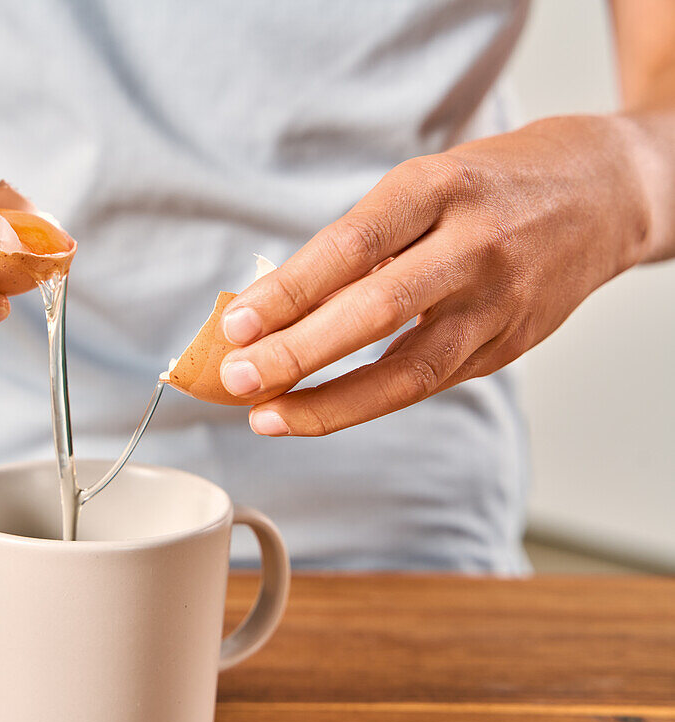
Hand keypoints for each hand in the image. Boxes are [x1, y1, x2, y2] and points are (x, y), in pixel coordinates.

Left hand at [218, 115, 651, 435]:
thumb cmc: (491, 186)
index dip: (289, 290)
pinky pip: (429, 382)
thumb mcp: (424, 185)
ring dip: (329, 401)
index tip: (238, 323)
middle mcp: (475, 244)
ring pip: (408, 369)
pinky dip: (368, 400)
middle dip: (297, 352)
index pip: (352, 245)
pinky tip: (321, 408)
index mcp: (440, 187)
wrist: (605, 193)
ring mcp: (500, 301)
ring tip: (269, 415)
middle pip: (375, 309)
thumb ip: (359, 243)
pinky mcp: (511, 344)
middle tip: (238, 377)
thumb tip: (275, 306)